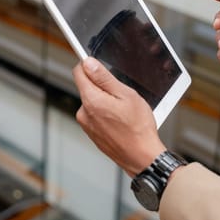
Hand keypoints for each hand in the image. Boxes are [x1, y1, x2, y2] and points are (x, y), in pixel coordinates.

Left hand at [72, 57, 165, 176]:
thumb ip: (104, 77)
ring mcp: (86, 124)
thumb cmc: (138, 128)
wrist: (141, 157)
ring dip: (105, 101)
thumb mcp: (126, 95)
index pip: (79, 72)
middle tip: (121, 95)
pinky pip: (95, 115)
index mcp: (91, 100)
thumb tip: (88, 63)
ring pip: (92, 101)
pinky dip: (106, 114)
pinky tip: (120, 122)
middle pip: (87, 87)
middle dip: (102, 86)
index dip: (89, 65)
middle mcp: (83, 113)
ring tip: (123, 112)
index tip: (99, 66)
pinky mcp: (91, 133)